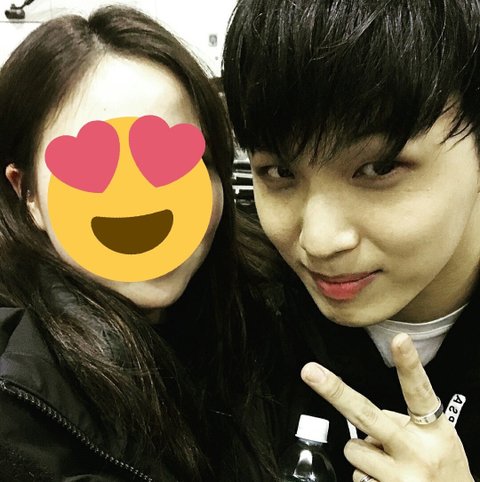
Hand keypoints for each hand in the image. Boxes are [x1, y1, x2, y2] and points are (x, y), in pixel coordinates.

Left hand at [301, 333, 472, 481]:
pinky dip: (366, 476)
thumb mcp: (436, 438)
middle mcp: (417, 453)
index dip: (409, 365)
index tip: (399, 339)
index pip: (418, 392)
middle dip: (334, 391)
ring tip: (389, 465)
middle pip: (366, 414)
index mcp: (433, 431)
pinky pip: (356, 476)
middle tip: (309, 371)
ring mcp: (401, 478)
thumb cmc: (441, 467)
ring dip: (364, 454)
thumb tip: (362, 424)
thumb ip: (402, 422)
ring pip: (354, 449)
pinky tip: (387, 480)